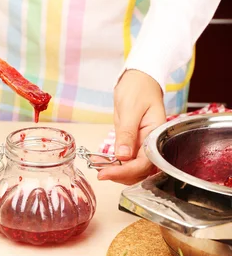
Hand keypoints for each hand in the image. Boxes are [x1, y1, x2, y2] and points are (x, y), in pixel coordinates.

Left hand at [99, 70, 165, 184]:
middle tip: (101, 173)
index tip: (107, 173)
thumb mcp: (131, 109)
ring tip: (98, 167)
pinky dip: (113, 164)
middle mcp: (151, 144)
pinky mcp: (133, 144)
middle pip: (140, 171)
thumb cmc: (139, 89)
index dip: (126, 171)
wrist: (138, 79)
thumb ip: (127, 133)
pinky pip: (125, 160)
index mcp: (157, 135)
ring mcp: (142, 145)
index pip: (144, 163)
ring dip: (116, 172)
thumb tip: (123, 156)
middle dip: (121, 175)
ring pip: (133, 169)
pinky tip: (100, 161)